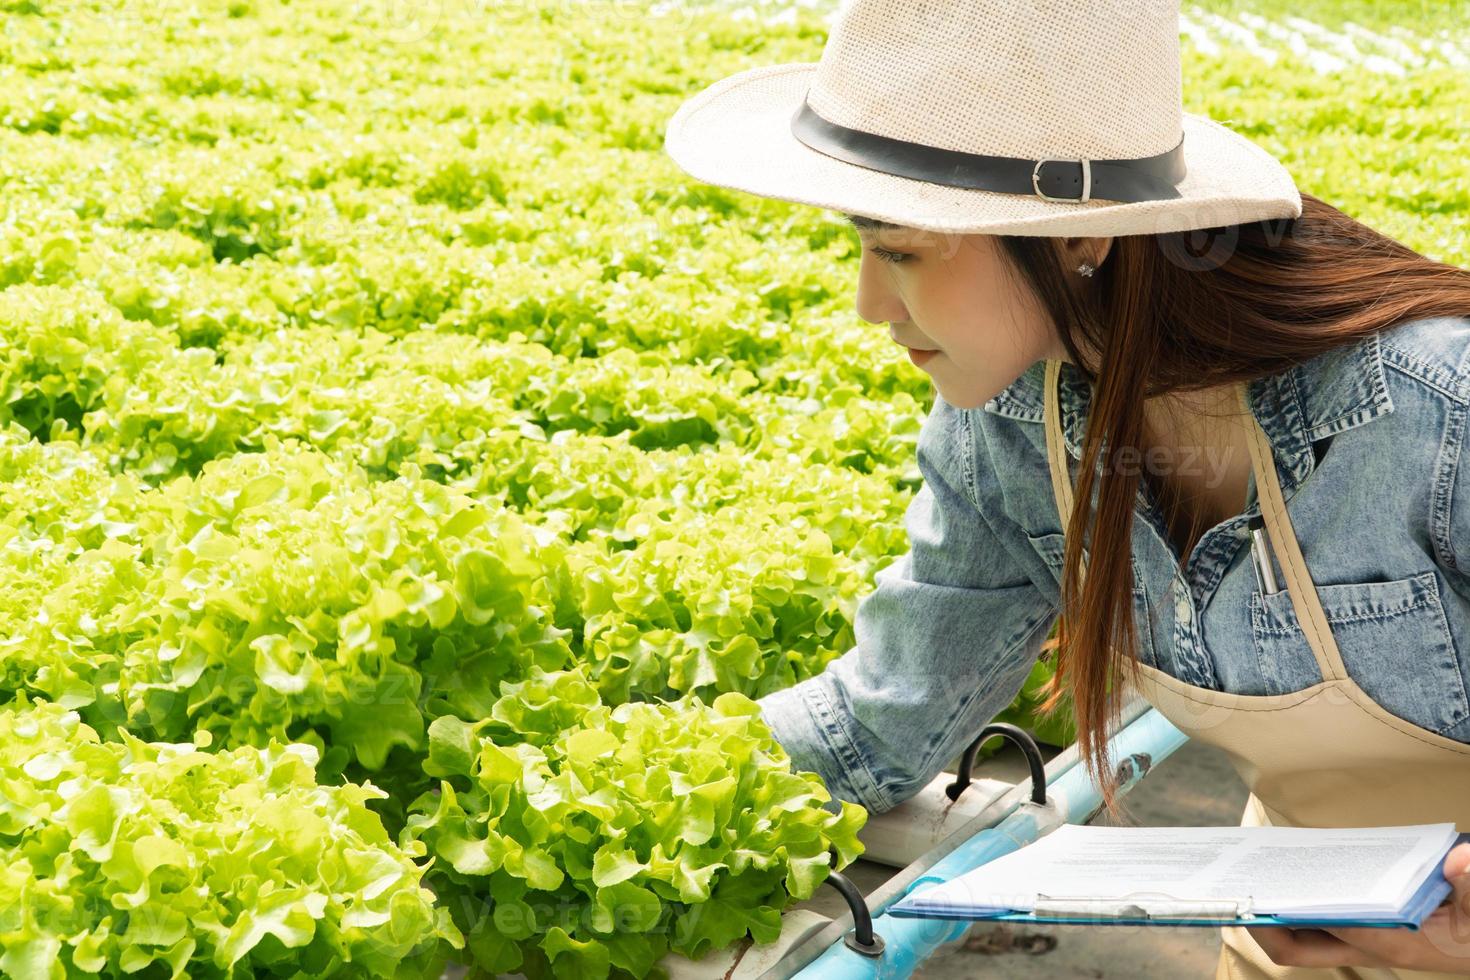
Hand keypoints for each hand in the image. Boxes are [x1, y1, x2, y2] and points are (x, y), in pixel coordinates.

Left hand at [1247, 842, 1469, 973]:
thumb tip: (1459, 860)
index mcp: (1393, 943)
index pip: (1324, 929)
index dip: (1288, 912)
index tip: (1259, 891)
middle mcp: (1373, 948)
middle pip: (1299, 949)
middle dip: (1264, 925)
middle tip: (1242, 889)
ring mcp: (1370, 943)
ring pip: (1307, 937)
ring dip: (1281, 911)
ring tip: (1258, 874)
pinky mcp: (1374, 933)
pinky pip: (1325, 921)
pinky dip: (1306, 900)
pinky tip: (1298, 869)